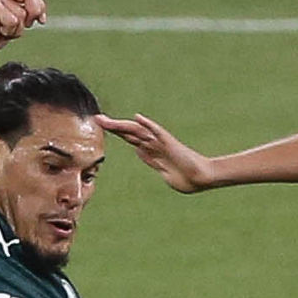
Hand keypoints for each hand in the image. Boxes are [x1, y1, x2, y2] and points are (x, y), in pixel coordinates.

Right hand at [0, 0, 46, 55]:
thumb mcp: (13, 21)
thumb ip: (24, 12)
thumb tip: (40, 14)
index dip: (40, 6)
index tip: (42, 21)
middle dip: (35, 12)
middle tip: (28, 25)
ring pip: (22, 14)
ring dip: (16, 29)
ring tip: (2, 30)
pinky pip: (14, 22)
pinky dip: (10, 31)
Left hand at [97, 113, 214, 192]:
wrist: (200, 179)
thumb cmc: (184, 178)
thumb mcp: (161, 168)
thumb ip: (150, 159)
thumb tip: (139, 151)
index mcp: (150, 150)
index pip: (129, 138)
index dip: (115, 132)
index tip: (101, 127)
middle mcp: (153, 144)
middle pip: (129, 132)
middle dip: (113, 126)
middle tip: (97, 119)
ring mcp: (161, 143)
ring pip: (138, 131)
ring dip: (122, 125)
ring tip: (106, 120)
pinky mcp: (170, 144)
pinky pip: (158, 132)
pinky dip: (148, 125)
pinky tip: (137, 118)